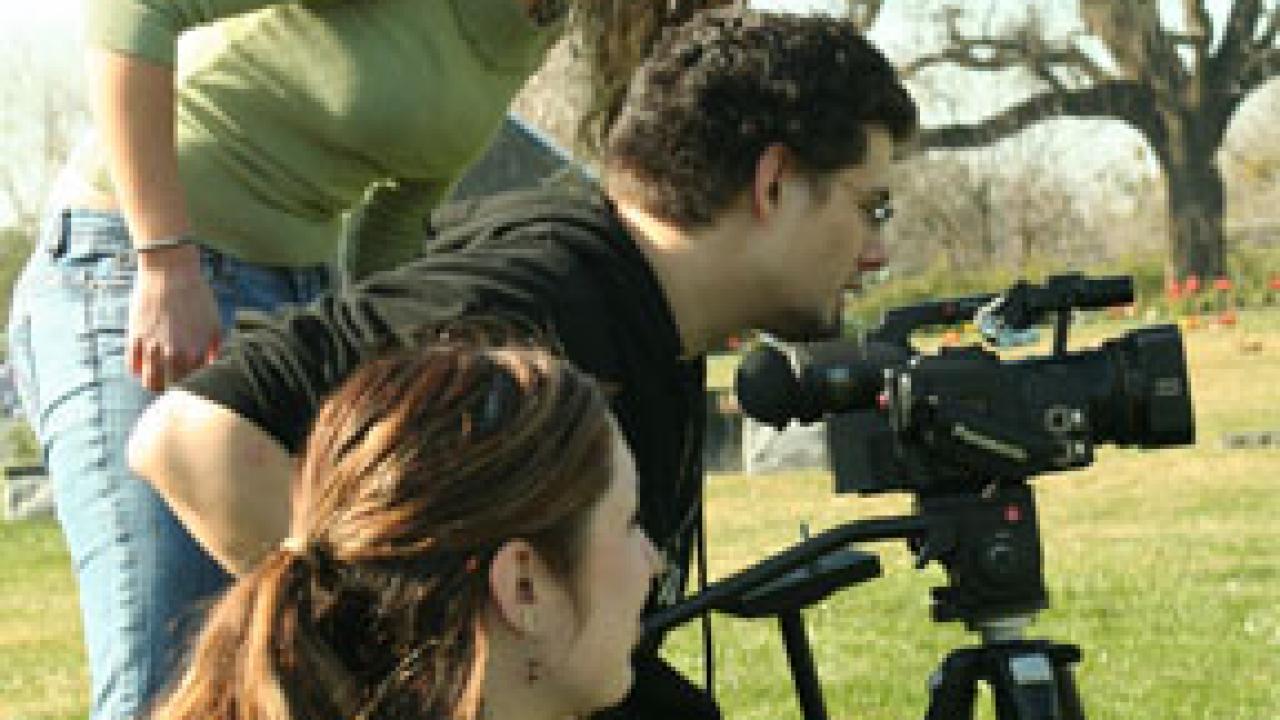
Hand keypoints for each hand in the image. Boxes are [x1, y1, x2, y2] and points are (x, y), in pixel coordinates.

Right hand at [128, 246, 221, 390]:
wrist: (170, 272)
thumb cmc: (197, 296)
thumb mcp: (215, 323)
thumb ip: (216, 349)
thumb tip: (212, 367)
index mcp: (196, 352)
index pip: (194, 384)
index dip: (193, 385)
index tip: (192, 383)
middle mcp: (173, 353)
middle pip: (171, 387)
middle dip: (174, 387)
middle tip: (174, 383)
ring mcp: (152, 346)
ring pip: (149, 382)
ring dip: (154, 383)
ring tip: (158, 379)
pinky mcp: (134, 337)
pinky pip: (132, 365)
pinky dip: (137, 370)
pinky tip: (143, 366)